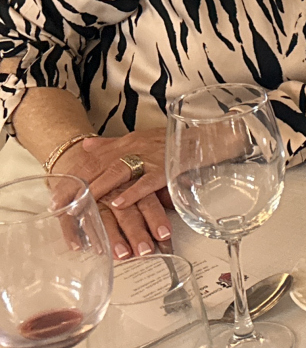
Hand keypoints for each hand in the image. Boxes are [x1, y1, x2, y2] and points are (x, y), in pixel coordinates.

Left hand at [56, 131, 170, 258]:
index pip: (91, 160)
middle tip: (60, 208)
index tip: (55, 198)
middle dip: (77, 188)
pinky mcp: (167, 168)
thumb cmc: (175, 143)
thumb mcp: (141, 139)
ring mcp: (150, 157)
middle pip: (98, 167)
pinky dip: (132, 193)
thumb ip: (112, 144)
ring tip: (83, 207)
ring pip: (117, 173)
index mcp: (126, 143)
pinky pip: (146, 181)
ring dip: (98, 191)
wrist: (207, 139)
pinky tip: (119, 204)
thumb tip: (86, 145)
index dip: (72, 178)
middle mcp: (134, 147)